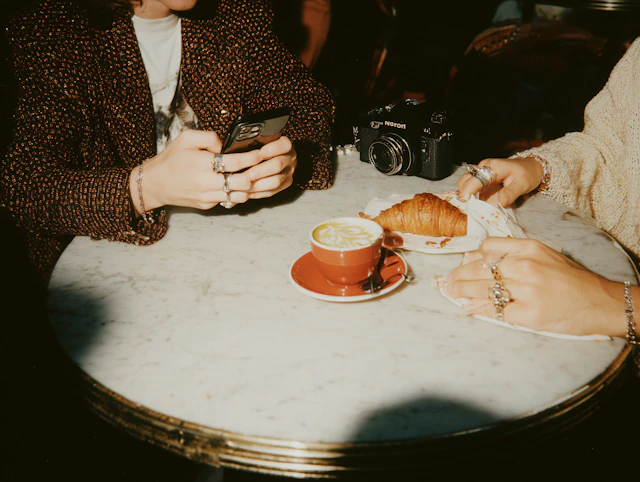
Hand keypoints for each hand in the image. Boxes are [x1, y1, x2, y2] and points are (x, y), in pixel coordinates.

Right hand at [128, 131, 295, 212]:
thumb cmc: (171, 159)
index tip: (262, 153)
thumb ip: (208, 136)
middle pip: (241, 182)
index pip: (233, 162)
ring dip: (254, 188)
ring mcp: (207, 197)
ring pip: (239, 196)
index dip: (251, 158)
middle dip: (258, 175)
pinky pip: (230, 201)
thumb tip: (226, 142)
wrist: (154, 184)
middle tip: (269, 167)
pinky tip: (251, 187)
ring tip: (265, 178)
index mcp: (201, 164)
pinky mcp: (208, 206)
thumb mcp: (185, 139)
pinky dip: (242, 194)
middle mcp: (205, 183)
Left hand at [237, 135, 296, 199]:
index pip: (285, 145)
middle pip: (278, 165)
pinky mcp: (284, 184)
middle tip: (247, 174)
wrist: (264, 159)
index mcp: (285, 145)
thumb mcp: (256, 142)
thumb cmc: (256, 148)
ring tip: (244, 184)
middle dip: (260, 170)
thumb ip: (252, 143)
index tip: (261, 153)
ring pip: (276, 180)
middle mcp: (289, 158)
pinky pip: (272, 191)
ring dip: (258, 183)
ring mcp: (288, 172)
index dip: (274, 149)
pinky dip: (258, 192)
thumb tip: (237, 146)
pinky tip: (246, 191)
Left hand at [444, 238, 628, 336]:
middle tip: (447, 281)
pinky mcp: (527, 314)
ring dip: (462, 292)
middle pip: (479, 269)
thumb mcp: (545, 254)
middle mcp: (525, 266)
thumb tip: (484, 260)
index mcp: (529, 248)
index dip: (474, 257)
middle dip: (458, 276)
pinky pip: (494, 310)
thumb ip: (516, 254)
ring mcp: (525, 290)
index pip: (488, 247)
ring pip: (482, 289)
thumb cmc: (571, 279)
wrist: (600, 302)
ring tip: (451, 292)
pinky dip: (478, 309)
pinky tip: (469, 308)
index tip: (466, 263)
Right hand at [456, 157, 543, 206]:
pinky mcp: (480, 177)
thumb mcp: (523, 184)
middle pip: (465, 180)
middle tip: (470, 208)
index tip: (464, 202)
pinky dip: (470, 194)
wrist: (530, 167)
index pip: (476, 179)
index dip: (468, 190)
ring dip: (466, 195)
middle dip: (464, 194)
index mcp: (494, 167)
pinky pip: (470, 185)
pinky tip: (476, 202)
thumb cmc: (527, 174)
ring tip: (473, 206)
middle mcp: (484, 167)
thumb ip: (511, 193)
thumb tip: (500, 202)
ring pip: (464, 183)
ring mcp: (480, 171)